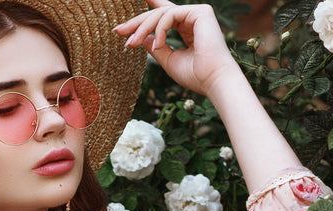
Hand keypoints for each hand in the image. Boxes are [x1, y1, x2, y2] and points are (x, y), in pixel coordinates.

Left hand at [113, 1, 235, 95]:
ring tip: (132, 44)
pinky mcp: (201, 12)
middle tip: (118, 31)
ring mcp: (197, 13)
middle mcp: (192, 19)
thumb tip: (142, 38)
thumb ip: (156, 47)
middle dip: (136, 23)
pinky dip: (160, 29)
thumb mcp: (169, 61)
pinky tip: (158, 44)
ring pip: (161, 14)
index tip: (136, 3)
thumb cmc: (195, 76)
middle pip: (158, 14)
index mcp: (188, 29)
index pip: (166, 13)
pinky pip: (170, 15)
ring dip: (143, 29)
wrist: (213, 80)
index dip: (151, 4)